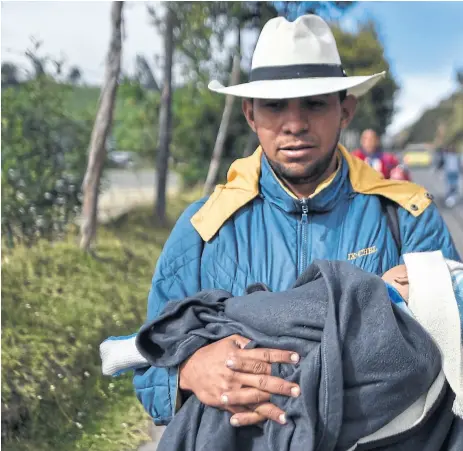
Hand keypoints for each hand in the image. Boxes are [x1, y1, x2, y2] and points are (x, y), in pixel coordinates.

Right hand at [179, 334, 299, 426]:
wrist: (190, 369)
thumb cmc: (213, 352)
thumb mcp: (228, 340)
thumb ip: (246, 342)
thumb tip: (262, 343)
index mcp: (237, 355)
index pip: (263, 355)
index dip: (281, 356)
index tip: (297, 357)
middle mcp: (235, 373)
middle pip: (262, 378)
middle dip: (281, 384)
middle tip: (297, 389)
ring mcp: (230, 389)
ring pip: (254, 398)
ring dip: (271, 406)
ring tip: (287, 413)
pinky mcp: (224, 402)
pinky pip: (242, 410)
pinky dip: (254, 416)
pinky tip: (267, 420)